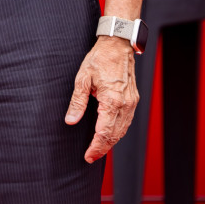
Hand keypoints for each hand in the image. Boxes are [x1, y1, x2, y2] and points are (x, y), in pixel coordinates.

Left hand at [66, 35, 139, 162]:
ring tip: (98, 150)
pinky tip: (109, 135)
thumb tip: (70, 121)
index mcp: (112, 100)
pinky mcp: (133, 100)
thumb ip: (77, 102)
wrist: (118, 46)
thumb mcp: (82, 79)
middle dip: (103, 148)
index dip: (96, 147)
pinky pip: (126, 122)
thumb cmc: (99, 59)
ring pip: (123, 130)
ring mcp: (132, 103)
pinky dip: (118, 132)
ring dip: (111, 142)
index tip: (88, 156)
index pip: (104, 132)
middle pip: (115, 135)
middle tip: (91, 157)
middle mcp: (125, 105)